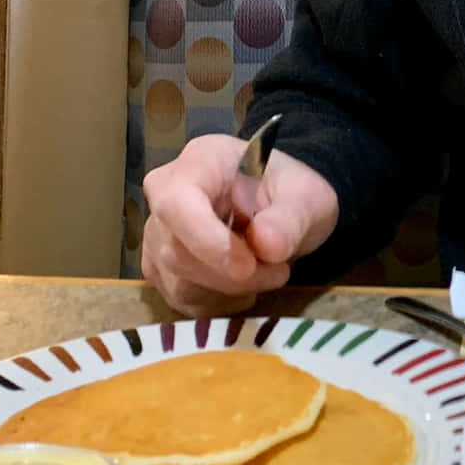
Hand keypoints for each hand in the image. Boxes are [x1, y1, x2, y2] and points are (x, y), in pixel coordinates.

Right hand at [140, 133, 339, 316]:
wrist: (284, 208)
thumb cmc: (290, 192)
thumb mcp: (306, 197)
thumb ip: (289, 218)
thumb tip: (267, 245)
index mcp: (200, 161)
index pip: (178, 203)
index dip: (207, 241)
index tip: (248, 265)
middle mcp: (165, 195)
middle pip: (177, 252)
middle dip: (230, 275)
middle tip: (279, 271)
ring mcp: (158, 234)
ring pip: (178, 283)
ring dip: (229, 292)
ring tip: (268, 274)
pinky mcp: (161, 268)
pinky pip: (182, 300)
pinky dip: (219, 303)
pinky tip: (246, 287)